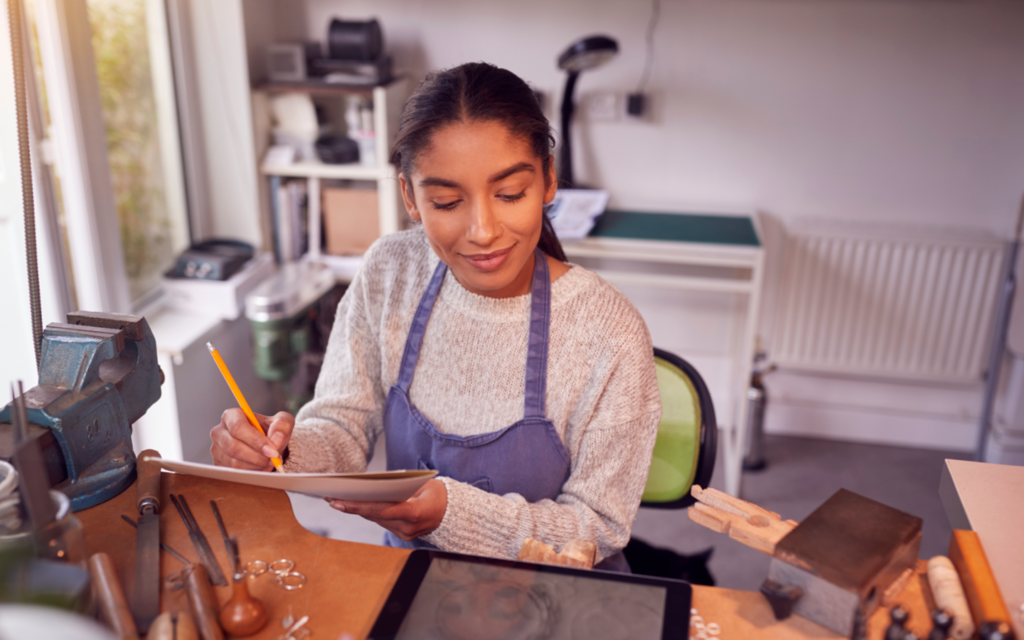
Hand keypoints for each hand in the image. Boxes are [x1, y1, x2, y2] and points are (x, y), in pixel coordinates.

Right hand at [210, 409, 293, 470]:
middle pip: (233, 447)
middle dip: (257, 457)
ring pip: (234, 462)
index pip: (238, 427)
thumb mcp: (282, 422)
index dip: (256, 440)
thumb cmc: (272, 431)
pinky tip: (261, 468)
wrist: (268, 446)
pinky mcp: (218, 465)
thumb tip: (276, 438)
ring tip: (269, 463)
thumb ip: (282, 426)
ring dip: (255, 466)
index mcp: (231, 416)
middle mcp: (219, 432)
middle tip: (274, 461)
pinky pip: (233, 473)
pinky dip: (250, 473)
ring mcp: (216, 450)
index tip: (272, 451)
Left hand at [327, 479, 447, 540]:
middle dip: (352, 506)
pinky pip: (382, 522)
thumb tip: (373, 486)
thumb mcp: (424, 484)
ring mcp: (405, 534)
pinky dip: (369, 513)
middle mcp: (408, 527)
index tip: (338, 501)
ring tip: (337, 499)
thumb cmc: (439, 494)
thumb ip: (400, 487)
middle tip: (330, 496)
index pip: (381, 510)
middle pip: (374, 516)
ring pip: (375, 520)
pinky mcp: (402, 536)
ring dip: (357, 510)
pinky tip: (355, 505)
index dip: (358, 506)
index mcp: (414, 513)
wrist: (454, 513)